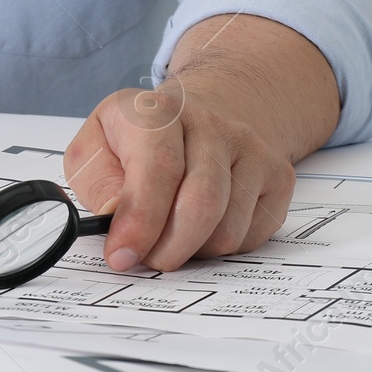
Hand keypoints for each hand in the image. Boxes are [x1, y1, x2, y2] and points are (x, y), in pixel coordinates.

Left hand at [64, 79, 296, 272]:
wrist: (196, 120)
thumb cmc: (137, 145)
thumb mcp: (94, 152)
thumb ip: (97, 183)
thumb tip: (116, 216)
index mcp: (157, 112)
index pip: (158, 169)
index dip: (140, 221)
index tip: (122, 256)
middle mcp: (210, 124)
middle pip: (200, 204)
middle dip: (167, 249)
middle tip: (147, 258)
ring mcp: (250, 148)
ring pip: (227, 229)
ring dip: (192, 251)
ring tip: (171, 237)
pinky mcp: (276, 175)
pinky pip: (250, 236)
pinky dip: (220, 248)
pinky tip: (201, 228)